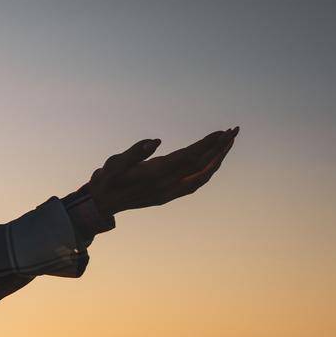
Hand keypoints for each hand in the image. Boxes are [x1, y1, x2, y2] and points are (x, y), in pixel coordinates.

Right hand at [86, 127, 237, 215]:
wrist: (101, 205)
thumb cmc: (106, 180)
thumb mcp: (114, 164)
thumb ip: (135, 152)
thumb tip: (156, 141)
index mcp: (156, 174)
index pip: (189, 157)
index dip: (207, 144)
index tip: (223, 131)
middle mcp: (166, 185)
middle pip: (200, 166)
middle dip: (219, 148)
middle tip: (234, 131)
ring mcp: (168, 193)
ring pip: (201, 176)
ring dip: (216, 160)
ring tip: (227, 145)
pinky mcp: (167, 196)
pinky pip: (194, 185)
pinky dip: (207, 172)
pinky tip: (212, 164)